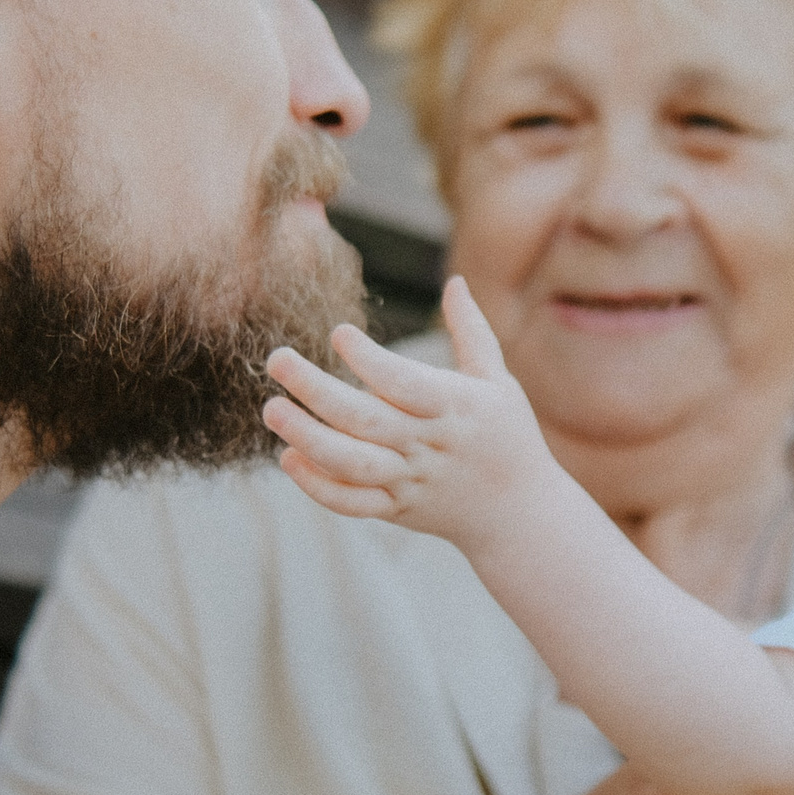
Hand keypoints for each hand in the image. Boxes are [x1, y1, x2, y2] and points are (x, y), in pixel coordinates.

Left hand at [263, 276, 560, 550]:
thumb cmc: (509, 436)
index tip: (337, 333)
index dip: (369, 360)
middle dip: (316, 390)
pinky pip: (353, 503)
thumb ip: (472, 331)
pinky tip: (288, 458)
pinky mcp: (397, 510)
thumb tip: (454, 280)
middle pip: (366, 420)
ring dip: (308, 438)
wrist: (521, 515)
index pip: (405, 383)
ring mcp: (411, 481)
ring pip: (353, 464)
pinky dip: (319, 486)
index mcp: (456, 408)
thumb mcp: (499, 380)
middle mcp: (430, 445)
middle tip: (276, 360)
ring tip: (272, 410)